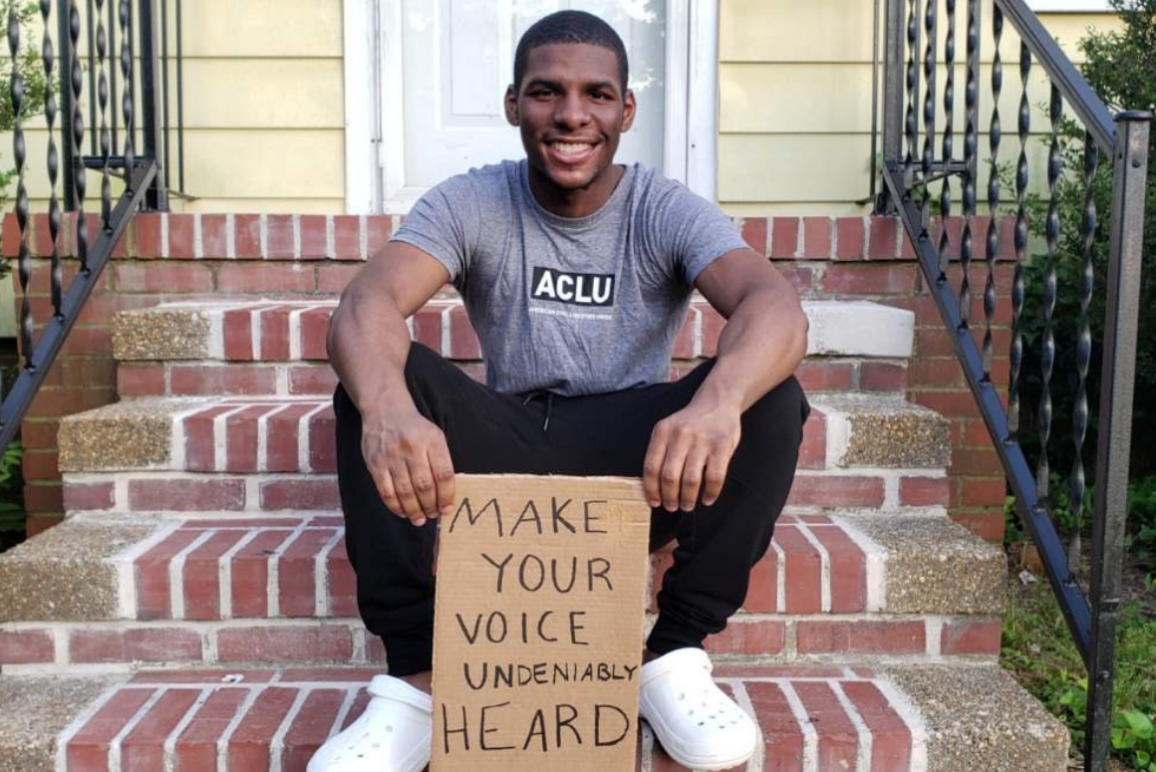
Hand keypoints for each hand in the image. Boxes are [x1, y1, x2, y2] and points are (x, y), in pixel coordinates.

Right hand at [360, 408, 455, 526]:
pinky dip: (395, 506)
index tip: (447, 508)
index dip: (447, 496)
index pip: (443, 474)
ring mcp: (391, 455)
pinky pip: (386, 492)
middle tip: (433, 515)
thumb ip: (440, 461)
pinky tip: (403, 512)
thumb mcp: (435, 436)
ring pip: (405, 492)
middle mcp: (411, 447)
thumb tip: (445, 495)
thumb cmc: (415, 429)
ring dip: (414, 510)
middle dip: (431, 506)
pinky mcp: (375, 463)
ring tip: (420, 519)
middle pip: (424, 486)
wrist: (385, 410)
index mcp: (432, 440)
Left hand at [643, 396, 741, 511]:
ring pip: (691, 480)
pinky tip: (707, 499)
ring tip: (687, 505)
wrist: (718, 401)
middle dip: (669, 498)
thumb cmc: (691, 423)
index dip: (651, 489)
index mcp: (663, 432)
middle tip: (672, 506)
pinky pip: (714, 477)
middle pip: (669, 477)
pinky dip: (710, 493)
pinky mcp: (721, 446)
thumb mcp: (669, 429)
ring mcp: (702, 441)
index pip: (651, 467)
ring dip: (688, 498)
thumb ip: (661, 451)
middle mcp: (680, 435)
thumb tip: (653, 487)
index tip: (654, 502)